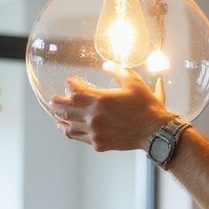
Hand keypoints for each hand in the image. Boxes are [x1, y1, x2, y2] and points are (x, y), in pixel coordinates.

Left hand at [50, 66, 172, 152]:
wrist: (155, 132)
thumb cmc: (147, 107)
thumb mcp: (134, 82)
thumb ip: (117, 70)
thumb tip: (105, 65)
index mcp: (101, 100)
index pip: (74, 90)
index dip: (70, 84)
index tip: (71, 81)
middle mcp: (94, 117)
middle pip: (64, 109)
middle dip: (56, 103)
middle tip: (53, 99)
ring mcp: (95, 132)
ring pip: (68, 126)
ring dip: (60, 119)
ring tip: (57, 116)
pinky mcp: (98, 143)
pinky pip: (78, 138)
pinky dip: (71, 132)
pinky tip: (69, 129)